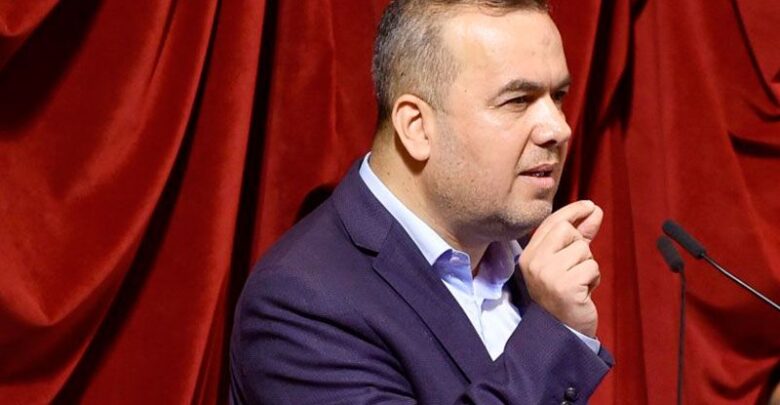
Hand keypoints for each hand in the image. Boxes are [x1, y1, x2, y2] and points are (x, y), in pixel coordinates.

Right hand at [518, 200, 602, 336]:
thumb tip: (594, 209)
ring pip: (582, 249)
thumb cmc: (565, 294)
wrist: (562, 330)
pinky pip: (591, 267)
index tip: (591, 206)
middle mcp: (533, 262)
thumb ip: (578, 234)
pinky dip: (594, 279)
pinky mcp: (565, 286)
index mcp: (528, 255)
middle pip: (566, 230)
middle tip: (575, 268)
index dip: (573, 212)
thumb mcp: (567, 261)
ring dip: (588, 266)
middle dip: (580, 246)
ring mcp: (547, 274)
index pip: (551, 223)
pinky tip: (583, 292)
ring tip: (578, 283)